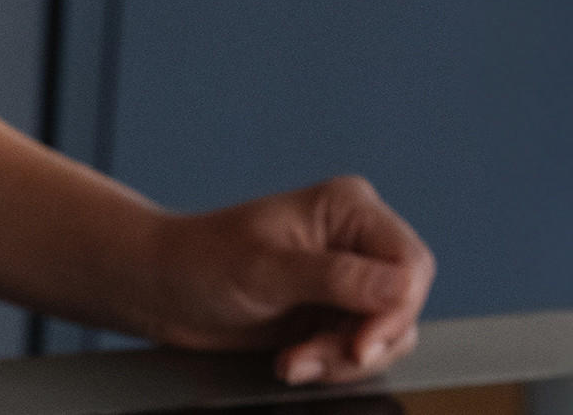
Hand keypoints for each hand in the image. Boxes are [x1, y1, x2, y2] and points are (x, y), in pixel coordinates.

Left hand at [145, 176, 434, 385]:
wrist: (162, 290)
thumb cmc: (200, 261)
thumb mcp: (266, 270)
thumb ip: (336, 278)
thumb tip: (402, 287)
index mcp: (346, 207)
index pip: (410, 263)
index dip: (395, 310)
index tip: (360, 344)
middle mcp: (355, 238)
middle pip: (404, 305)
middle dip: (362, 342)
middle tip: (314, 354)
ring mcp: (349, 278)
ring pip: (388, 336)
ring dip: (341, 359)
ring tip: (293, 359)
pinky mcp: (336, 312)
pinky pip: (363, 351)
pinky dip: (331, 364)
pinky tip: (292, 360)